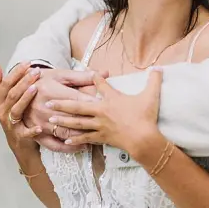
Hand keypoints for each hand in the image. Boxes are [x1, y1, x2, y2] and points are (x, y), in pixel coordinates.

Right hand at [0, 62, 41, 152]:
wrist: (19, 143)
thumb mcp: (5, 100)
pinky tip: (39, 126)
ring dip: (25, 98)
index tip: (27, 62)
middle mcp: (3, 112)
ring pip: (16, 109)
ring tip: (35, 88)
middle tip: (36, 71)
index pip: (5, 84)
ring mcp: (11, 124)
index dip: (15, 73)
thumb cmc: (14, 117)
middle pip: (11, 94)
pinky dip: (32, 130)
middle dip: (23, 81)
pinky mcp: (20, 136)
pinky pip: (25, 132)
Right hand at [23, 68, 101, 153]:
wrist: (18, 88)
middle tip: (109, 125)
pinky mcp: (36, 133)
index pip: (80, 101)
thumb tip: (103, 74)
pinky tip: (80, 146)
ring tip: (99, 138)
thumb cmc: (42, 80)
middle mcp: (45, 109)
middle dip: (92, 122)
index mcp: (52, 92)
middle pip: (74, 119)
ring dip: (83, 136)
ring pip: (66, 133)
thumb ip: (82, 77)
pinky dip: (67, 147)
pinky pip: (53, 144)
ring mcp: (40, 123)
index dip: (96, 105)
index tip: (110, 108)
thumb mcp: (60, 75)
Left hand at [48, 70, 163, 158]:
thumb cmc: (145, 116)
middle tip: (48, 102)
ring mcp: (100, 125)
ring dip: (63, 121)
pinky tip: (66, 140)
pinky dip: (75, 139)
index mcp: (112, 99)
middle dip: (62, 104)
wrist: (143, 138)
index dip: (94, 78)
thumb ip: (154, 80)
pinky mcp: (102, 137)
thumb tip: (160, 67)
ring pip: (77, 123)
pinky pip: (85, 138)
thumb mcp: (151, 95)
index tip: (86, 73)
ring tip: (51, 120)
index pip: (100, 85)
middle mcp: (101, 111)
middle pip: (78, 106)